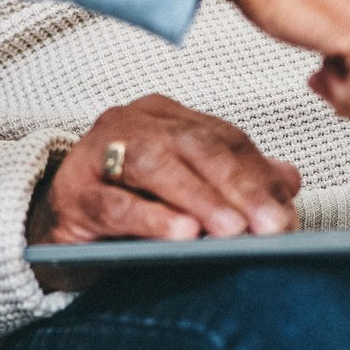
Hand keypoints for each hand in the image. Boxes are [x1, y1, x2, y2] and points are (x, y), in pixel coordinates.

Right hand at [26, 94, 300, 290]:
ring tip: (233, 229)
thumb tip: (289, 180)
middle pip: (194, 146)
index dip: (258, 174)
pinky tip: (181, 233)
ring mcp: (97, 152)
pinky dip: (152, 218)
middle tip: (271, 225)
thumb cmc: (127, 207)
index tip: (287, 214)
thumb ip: (236, 181)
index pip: (222, 138)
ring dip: (200, 198)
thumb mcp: (187, 194)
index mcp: (164, 116)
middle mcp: (131, 122)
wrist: (59, 230)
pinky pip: (116, 203)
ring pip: (156, 164)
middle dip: (238, 185)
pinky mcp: (74, 192)